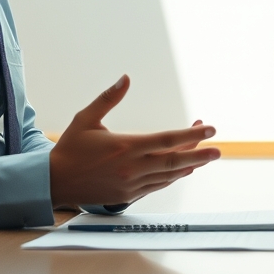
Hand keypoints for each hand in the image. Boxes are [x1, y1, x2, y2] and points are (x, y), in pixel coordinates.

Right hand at [49, 75, 219, 208]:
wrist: (54, 182)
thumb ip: (108, 98)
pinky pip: (158, 185)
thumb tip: (126, 78)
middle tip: (218, 149)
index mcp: (125, 146)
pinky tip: (184, 170)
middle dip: (199, 153)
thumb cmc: (70, 148)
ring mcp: (132, 183)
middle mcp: (132, 166)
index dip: (190, 134)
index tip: (208, 128)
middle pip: (174, 160)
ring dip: (189, 165)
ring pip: (169, 174)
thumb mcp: (86, 118)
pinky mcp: (128, 195)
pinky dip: (173, 177)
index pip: (166, 139)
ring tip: (206, 156)